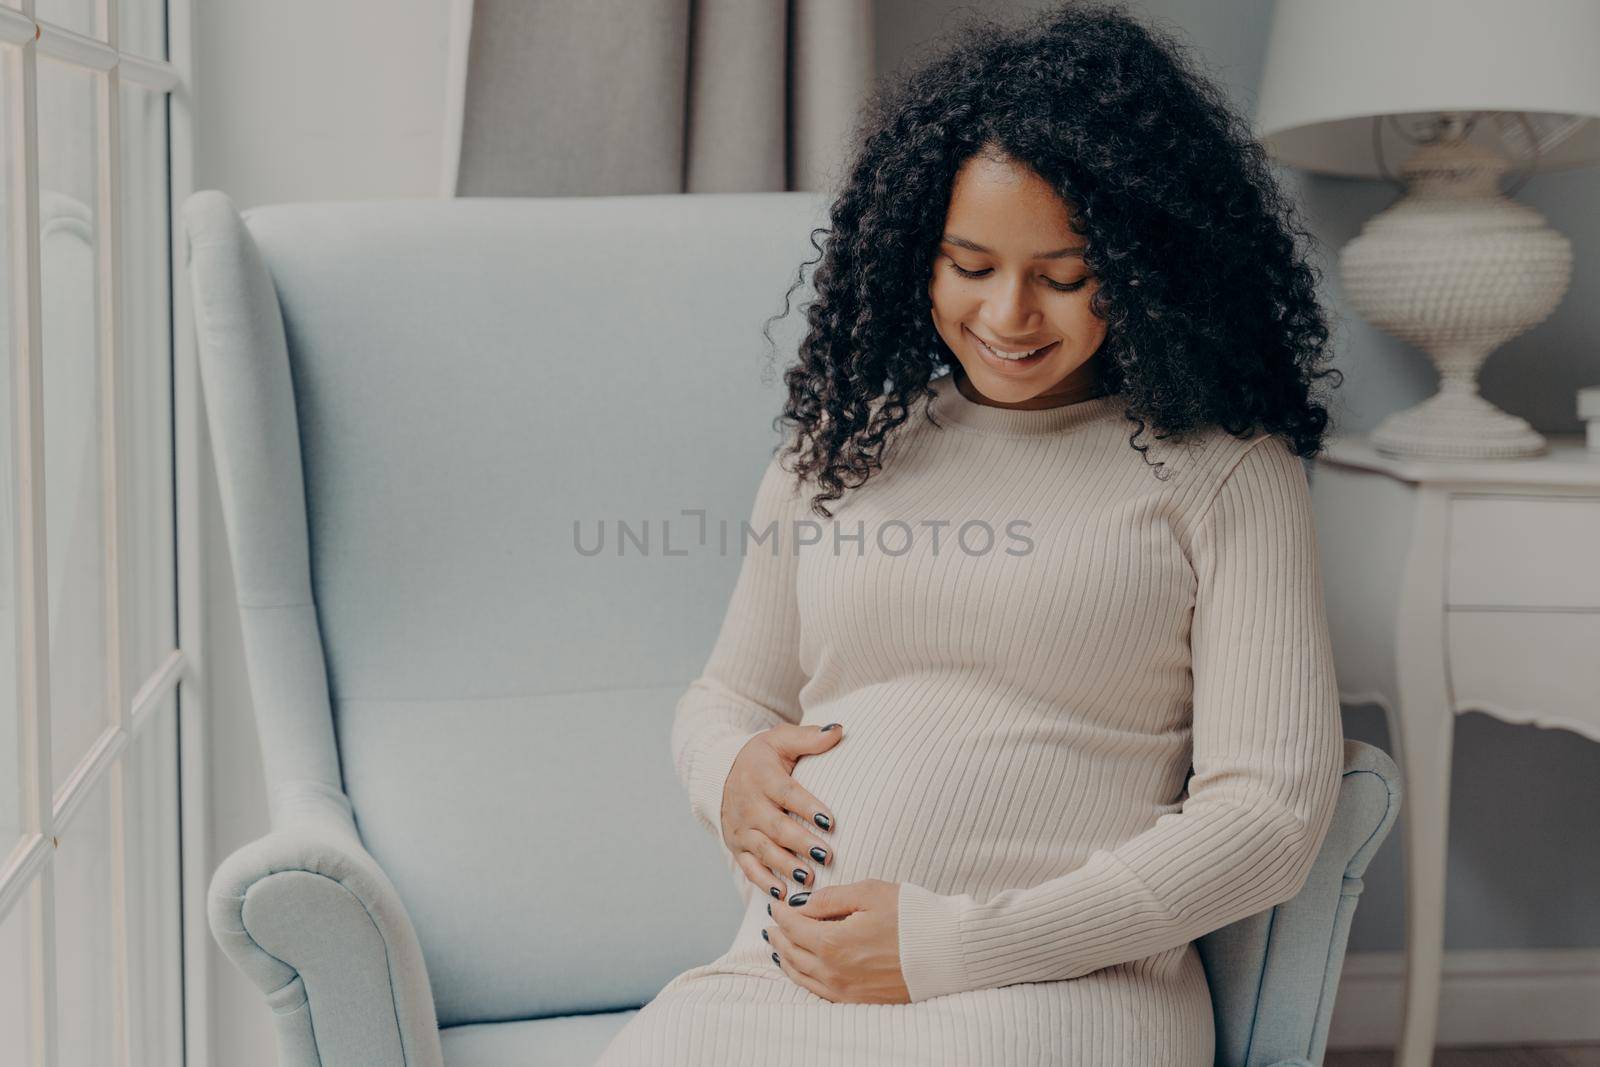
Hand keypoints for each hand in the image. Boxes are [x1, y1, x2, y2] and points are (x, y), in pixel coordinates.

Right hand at [720, 723, 844, 898]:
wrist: (721, 773)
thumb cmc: (762, 757)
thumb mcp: (780, 739)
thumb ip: (808, 737)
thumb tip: (838, 730)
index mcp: (761, 776)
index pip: (786, 793)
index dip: (807, 807)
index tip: (830, 821)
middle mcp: (748, 804)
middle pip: (776, 826)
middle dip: (800, 843)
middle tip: (826, 855)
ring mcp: (740, 828)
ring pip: (763, 850)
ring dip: (785, 866)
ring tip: (809, 878)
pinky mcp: (736, 847)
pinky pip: (749, 868)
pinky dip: (765, 882)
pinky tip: (783, 894)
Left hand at [765, 878, 908, 1003]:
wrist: (948, 950)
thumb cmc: (912, 915)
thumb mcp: (869, 893)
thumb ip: (830, 899)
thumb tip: (802, 904)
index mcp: (833, 943)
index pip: (793, 926)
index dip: (781, 912)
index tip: (777, 902)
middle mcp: (834, 972)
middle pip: (792, 952)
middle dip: (779, 934)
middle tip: (772, 922)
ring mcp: (845, 991)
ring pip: (801, 976)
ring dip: (785, 958)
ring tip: (778, 945)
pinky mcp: (859, 1001)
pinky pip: (818, 992)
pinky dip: (802, 978)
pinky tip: (801, 970)